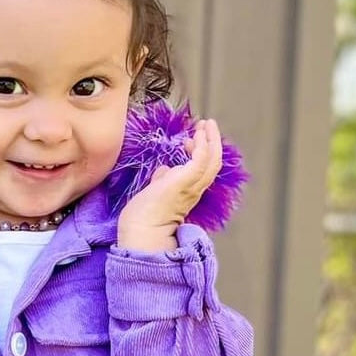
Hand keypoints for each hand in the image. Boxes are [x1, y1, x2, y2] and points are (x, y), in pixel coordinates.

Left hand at [117, 118, 222, 250]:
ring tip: (206, 124)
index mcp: (186, 193)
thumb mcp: (154, 193)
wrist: (141, 231)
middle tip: (206, 125)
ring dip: (211, 139)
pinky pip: (201, 160)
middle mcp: (194, 190)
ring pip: (212, 160)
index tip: (188, 141)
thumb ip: (161, 181)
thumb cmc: (143, 218)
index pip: (201, 170)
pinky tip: (196, 135)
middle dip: (211, 142)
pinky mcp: (185, 182)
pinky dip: (202, 145)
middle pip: (213, 163)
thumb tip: (164, 170)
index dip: (199, 153)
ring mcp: (191, 187)